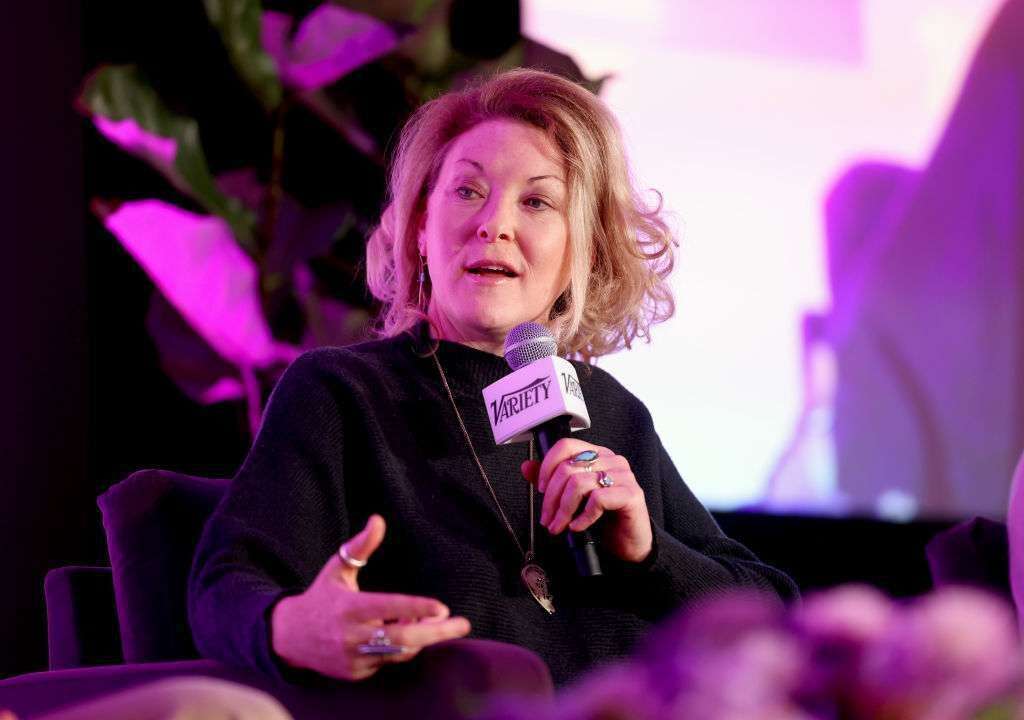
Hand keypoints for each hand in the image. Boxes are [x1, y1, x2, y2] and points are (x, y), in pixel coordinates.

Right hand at [270, 515, 471, 680]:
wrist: (288, 637)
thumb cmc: (321, 597)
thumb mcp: (337, 568)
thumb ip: (360, 546)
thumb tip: (378, 519)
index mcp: (349, 607)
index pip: (389, 607)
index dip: (416, 608)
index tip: (442, 607)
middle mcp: (351, 635)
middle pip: (402, 638)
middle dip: (436, 633)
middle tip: (462, 624)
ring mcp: (353, 657)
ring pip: (399, 651)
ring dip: (419, 636)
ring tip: (427, 619)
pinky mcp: (355, 673)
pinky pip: (388, 661)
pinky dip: (402, 647)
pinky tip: (405, 631)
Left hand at [521, 439, 652, 562]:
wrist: (630, 542)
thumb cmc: (604, 517)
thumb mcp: (574, 498)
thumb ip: (552, 481)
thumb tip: (526, 467)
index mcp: (597, 454)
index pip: (566, 445)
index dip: (547, 466)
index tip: (540, 489)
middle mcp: (612, 460)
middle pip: (569, 468)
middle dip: (551, 498)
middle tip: (547, 519)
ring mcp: (623, 476)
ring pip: (580, 484)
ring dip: (563, 510)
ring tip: (559, 526)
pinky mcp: (631, 495)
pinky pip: (598, 500)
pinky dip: (582, 517)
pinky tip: (578, 527)